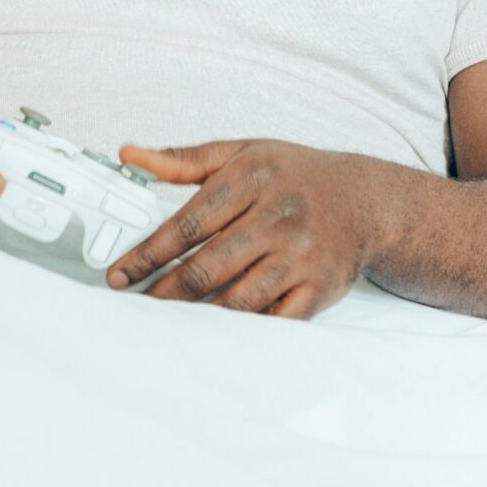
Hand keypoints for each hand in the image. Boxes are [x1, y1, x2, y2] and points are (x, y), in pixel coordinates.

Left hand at [107, 139, 378, 316]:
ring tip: (168, 322)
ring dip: (198, 315)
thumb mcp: (241, 153)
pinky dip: (243, 330)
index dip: (148, 254)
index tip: (120, 274)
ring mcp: (301, 257)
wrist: (366, 200)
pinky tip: (216, 333)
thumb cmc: (294, 176)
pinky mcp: (319, 289)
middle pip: (208, 266)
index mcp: (252, 180)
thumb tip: (129, 154)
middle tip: (138, 304)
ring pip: (237, 299)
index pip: (187, 224)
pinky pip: (274, 320)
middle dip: (165, 291)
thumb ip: (182, 160)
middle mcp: (278, 218)